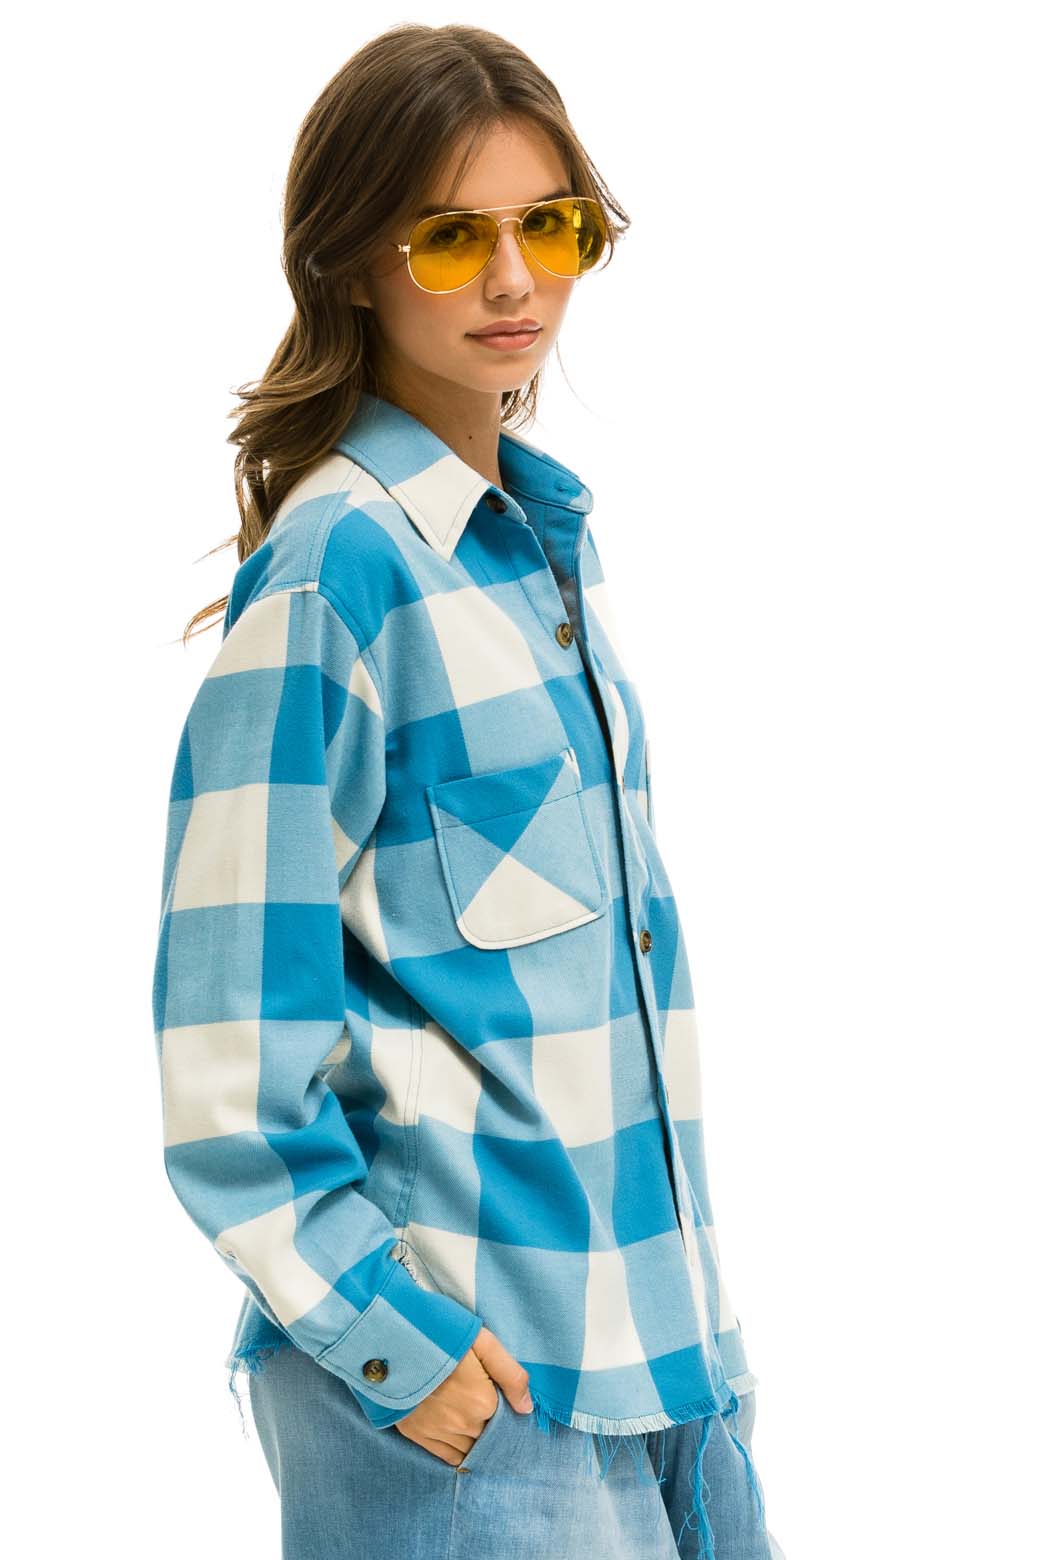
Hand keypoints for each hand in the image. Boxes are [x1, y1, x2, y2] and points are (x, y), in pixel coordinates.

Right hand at [393, 1325, 533, 1465]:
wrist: (390, 1338)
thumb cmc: (439, 1333)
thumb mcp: (482, 1341)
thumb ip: (510, 1375)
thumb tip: (527, 1408)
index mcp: (482, 1402)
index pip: (505, 1418)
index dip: (502, 1405)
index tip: (493, 1392)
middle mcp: (463, 1424)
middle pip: (487, 1434)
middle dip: (487, 1421)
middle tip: (477, 1398)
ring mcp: (438, 1432)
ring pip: (469, 1449)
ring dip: (473, 1437)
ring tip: (466, 1414)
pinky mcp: (416, 1434)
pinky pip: (447, 1456)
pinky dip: (456, 1449)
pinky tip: (456, 1433)